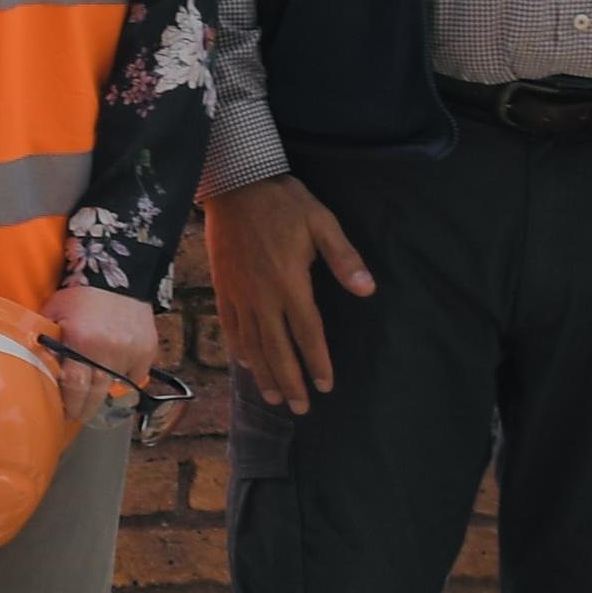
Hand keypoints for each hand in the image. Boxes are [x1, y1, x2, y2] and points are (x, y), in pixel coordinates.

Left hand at [44, 280, 162, 429]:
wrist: (119, 276)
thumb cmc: (81, 295)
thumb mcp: (53, 311)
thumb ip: (44, 339)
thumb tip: (32, 366)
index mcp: (81, 342)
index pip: (75, 387)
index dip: (69, 404)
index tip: (64, 413)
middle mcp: (108, 351)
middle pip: (95, 394)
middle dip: (84, 408)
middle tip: (76, 413)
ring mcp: (131, 353)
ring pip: (115, 388)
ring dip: (102, 394)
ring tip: (91, 395)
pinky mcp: (147, 351)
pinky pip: (134, 377)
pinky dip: (124, 379)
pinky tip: (112, 374)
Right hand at [204, 173, 372, 413]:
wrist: (236, 185)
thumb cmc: (284, 202)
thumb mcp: (322, 222)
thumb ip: (343, 257)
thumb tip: (367, 289)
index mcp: (290, 283)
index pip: (307, 333)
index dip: (317, 362)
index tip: (326, 386)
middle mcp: (263, 296)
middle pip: (277, 349)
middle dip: (291, 381)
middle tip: (301, 408)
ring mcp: (240, 294)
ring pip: (252, 344)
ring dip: (265, 374)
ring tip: (275, 397)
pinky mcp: (224, 288)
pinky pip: (231, 327)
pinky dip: (239, 349)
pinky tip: (247, 363)